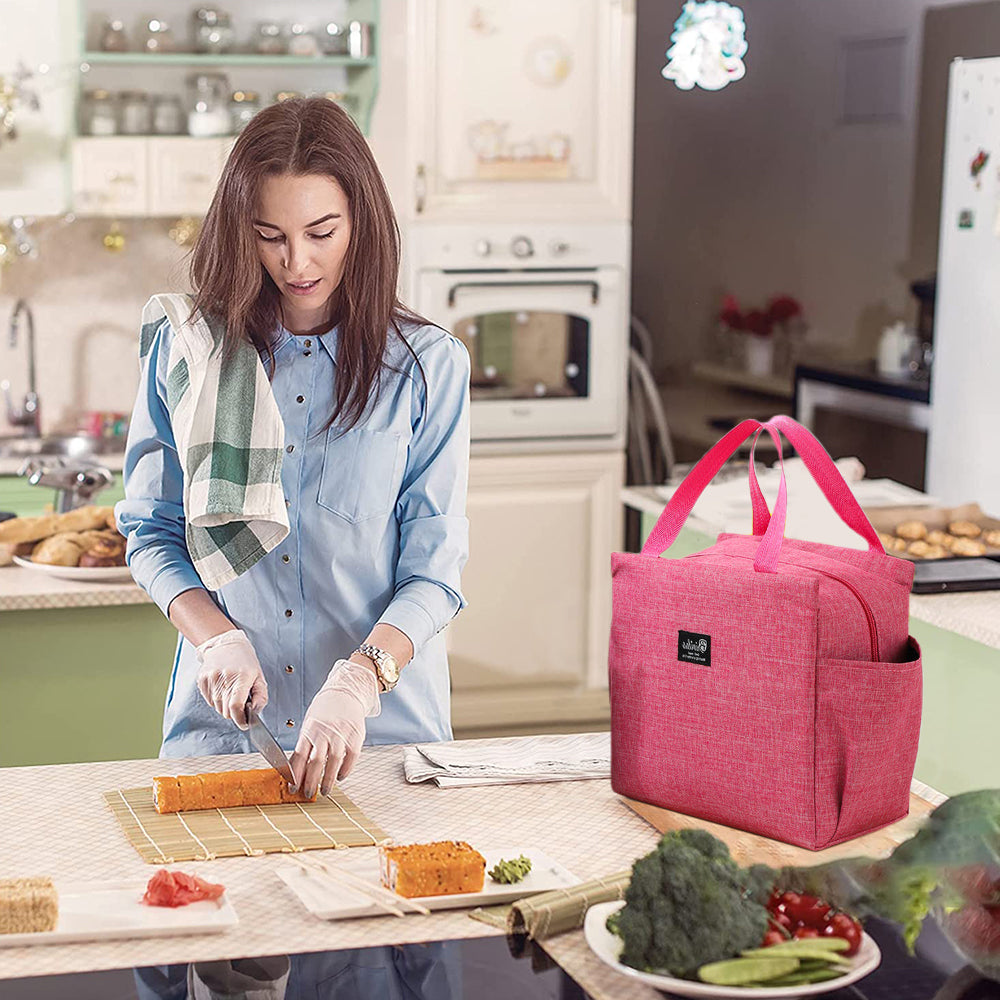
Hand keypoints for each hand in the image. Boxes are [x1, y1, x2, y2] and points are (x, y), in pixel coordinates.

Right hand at [195, 629, 267, 729]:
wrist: (225, 644)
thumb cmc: (245, 661)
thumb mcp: (259, 677)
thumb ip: (261, 697)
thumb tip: (255, 712)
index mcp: (241, 677)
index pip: (236, 707)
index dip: (240, 719)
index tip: (244, 723)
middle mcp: (224, 678)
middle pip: (226, 711)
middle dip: (234, 711)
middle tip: (240, 700)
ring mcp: (211, 679)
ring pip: (217, 708)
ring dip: (225, 705)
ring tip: (230, 690)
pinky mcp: (202, 680)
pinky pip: (209, 701)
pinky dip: (216, 699)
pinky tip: (222, 687)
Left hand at [290, 659, 380, 796]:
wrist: (345, 692)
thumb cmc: (324, 710)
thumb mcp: (310, 724)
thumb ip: (305, 744)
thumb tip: (296, 769)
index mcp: (310, 730)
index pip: (300, 756)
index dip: (296, 775)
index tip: (293, 788)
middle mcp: (325, 732)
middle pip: (316, 762)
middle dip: (311, 781)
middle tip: (308, 794)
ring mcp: (341, 733)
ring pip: (334, 761)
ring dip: (328, 779)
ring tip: (325, 790)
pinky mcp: (356, 734)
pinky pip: (351, 756)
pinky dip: (346, 769)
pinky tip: (340, 776)